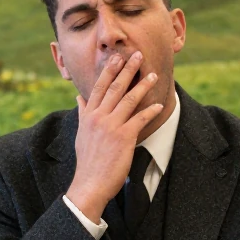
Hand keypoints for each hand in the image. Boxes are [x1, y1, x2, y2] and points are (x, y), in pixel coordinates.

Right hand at [66, 51, 163, 221]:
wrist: (89, 183)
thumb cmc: (87, 160)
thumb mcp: (81, 133)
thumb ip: (82, 113)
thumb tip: (79, 96)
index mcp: (88, 115)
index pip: (99, 87)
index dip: (110, 71)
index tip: (118, 57)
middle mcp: (98, 117)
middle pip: (115, 88)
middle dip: (127, 70)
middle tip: (137, 55)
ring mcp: (111, 127)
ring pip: (129, 100)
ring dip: (142, 86)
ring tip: (153, 75)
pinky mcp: (123, 138)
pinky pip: (140, 119)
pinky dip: (150, 110)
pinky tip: (159, 104)